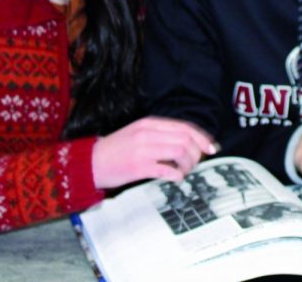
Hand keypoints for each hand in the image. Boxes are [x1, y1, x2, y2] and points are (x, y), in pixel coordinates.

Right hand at [91, 116, 217, 187]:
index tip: (211, 148)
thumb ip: (160, 135)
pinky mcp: (138, 167)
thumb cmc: (116, 150)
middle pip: (186, 139)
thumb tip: (187, 144)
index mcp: (149, 124)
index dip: (202, 138)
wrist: (90, 162)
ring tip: (184, 172)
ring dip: (188, 165)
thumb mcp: (138, 134)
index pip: (184, 127)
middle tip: (196, 164)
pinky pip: (167, 169)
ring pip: (180, 152)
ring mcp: (143, 149)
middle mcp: (148, 133)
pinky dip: (177, 175)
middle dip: (197, 153)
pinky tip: (175, 178)